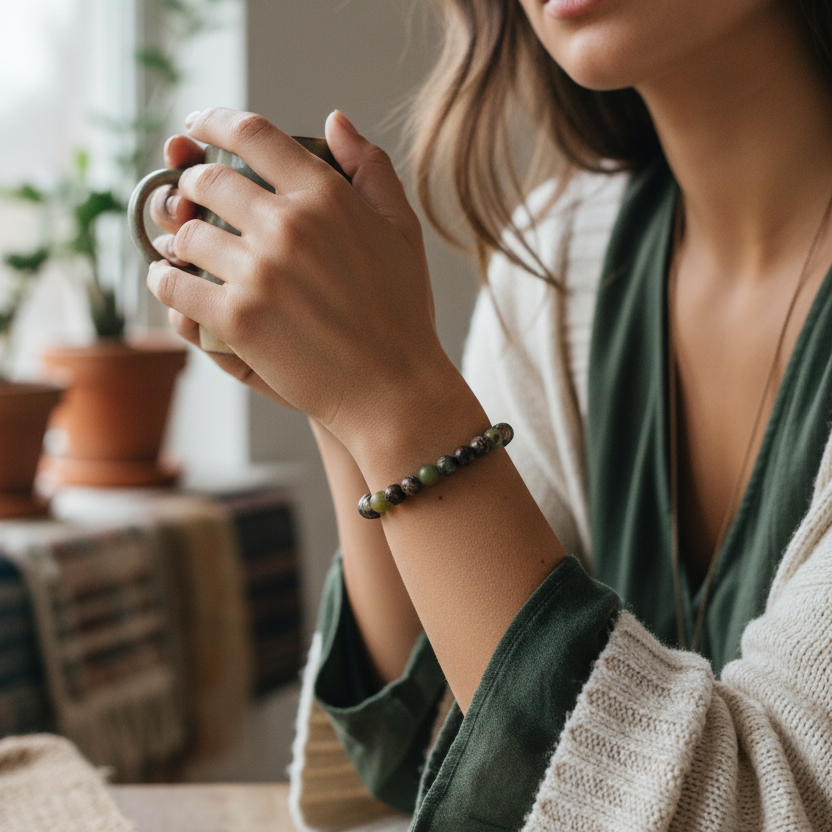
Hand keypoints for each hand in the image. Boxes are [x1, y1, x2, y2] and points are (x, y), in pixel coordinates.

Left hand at [146, 107, 456, 450]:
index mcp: (325, 195)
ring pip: (187, 235)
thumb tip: (334, 120)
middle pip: (208, 181)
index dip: (215, 121)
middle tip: (190, 197)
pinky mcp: (237, 319)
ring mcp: (259, 273)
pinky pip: (174, 287)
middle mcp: (288, 225)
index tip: (198, 125)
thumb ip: (371, 169)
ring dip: (178, 238)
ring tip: (183, 248)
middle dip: (191, 185)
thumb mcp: (402, 230)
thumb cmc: (402, 311)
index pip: (253, 134)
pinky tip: (169, 282)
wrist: (393, 386)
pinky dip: (164, 282)